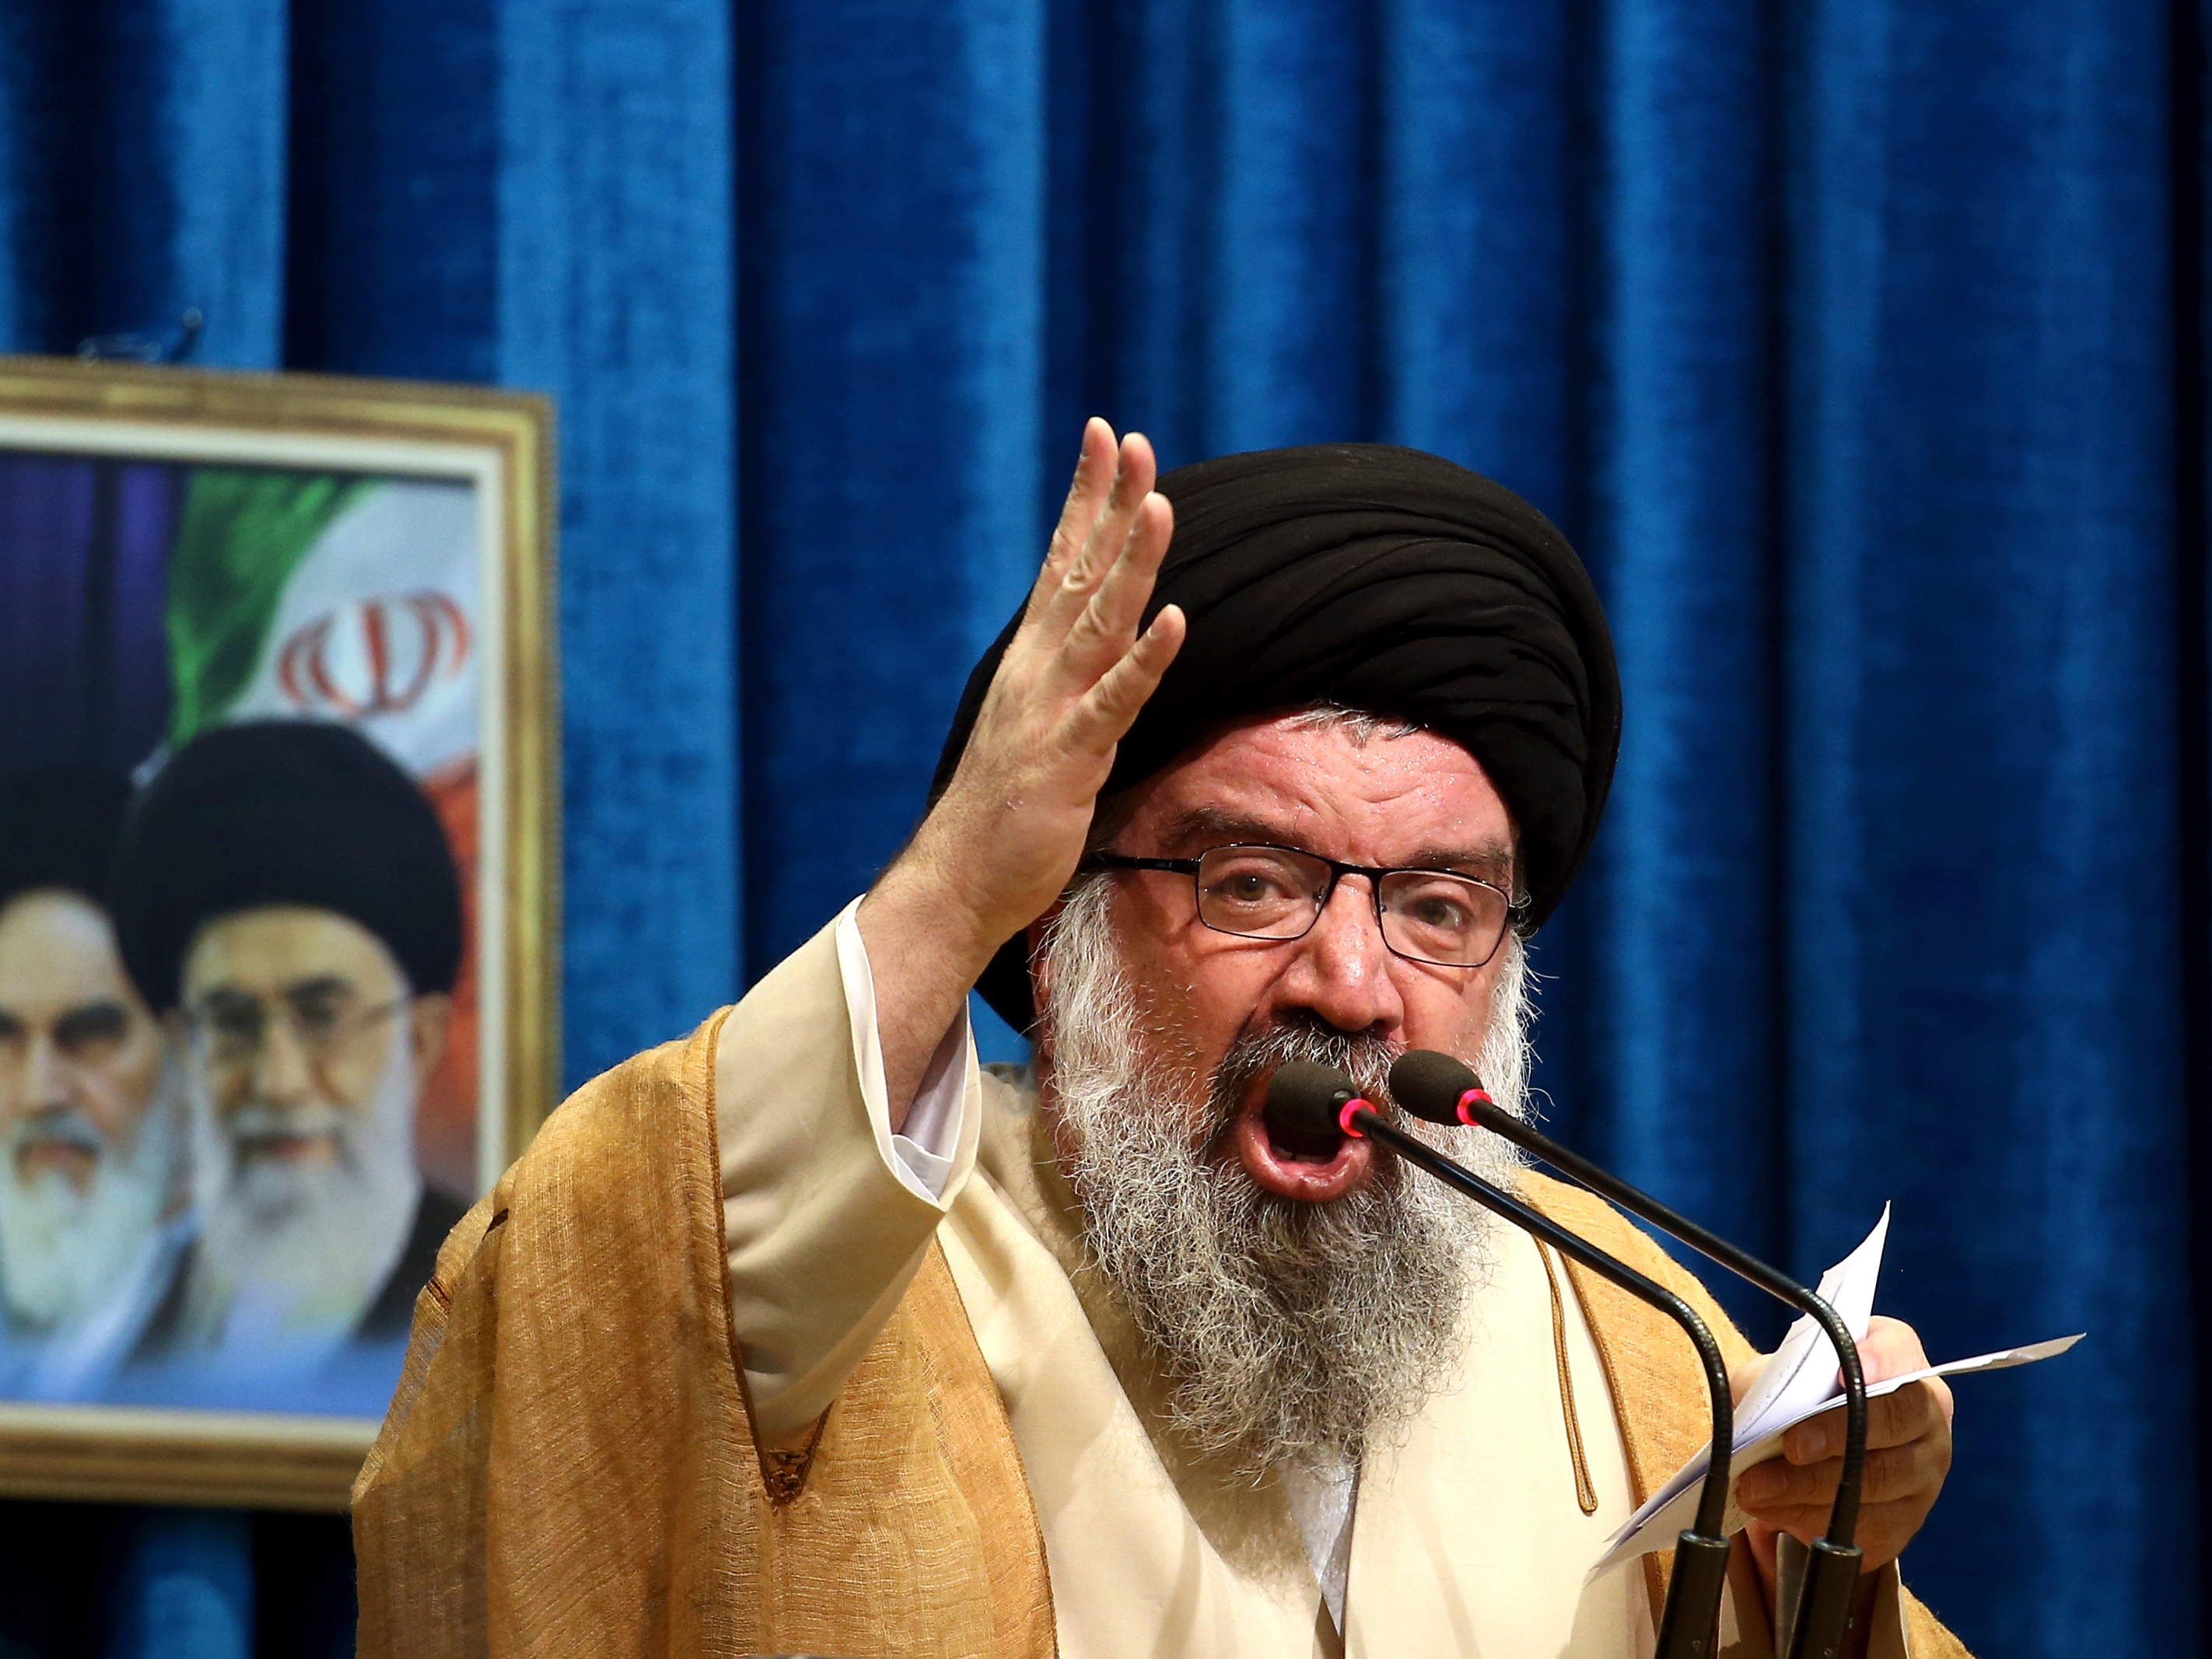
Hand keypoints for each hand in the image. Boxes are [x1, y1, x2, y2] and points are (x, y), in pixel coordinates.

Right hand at [859, 420, 1184, 1119]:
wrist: (957, 881)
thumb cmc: (1004, 812)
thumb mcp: (1042, 729)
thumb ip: (1072, 681)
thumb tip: (1113, 643)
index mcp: (1033, 661)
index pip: (1063, 560)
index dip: (1085, 498)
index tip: (1105, 436)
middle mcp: (1038, 672)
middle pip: (1081, 571)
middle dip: (1109, 503)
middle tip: (1133, 439)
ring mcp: (1052, 711)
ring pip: (1100, 622)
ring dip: (1131, 562)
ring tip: (1159, 503)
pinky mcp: (1069, 758)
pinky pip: (1115, 701)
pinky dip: (1145, 660)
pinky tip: (1176, 620)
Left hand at [1731, 1316, 1953, 1592]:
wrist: (1814, 1453)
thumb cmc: (1802, 1400)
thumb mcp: (1783, 1375)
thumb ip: (1776, 1379)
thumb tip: (1758, 1410)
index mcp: (1901, 1364)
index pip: (1901, 1351)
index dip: (1879, 1359)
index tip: (1844, 1371)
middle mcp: (1925, 1418)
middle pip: (1894, 1421)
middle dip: (1837, 1434)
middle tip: (1790, 1446)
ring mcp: (1923, 1474)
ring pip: (1876, 1481)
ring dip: (1809, 1486)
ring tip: (1755, 1486)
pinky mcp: (1904, 1522)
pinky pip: (1865, 1525)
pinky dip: (1812, 1518)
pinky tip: (1773, 1510)